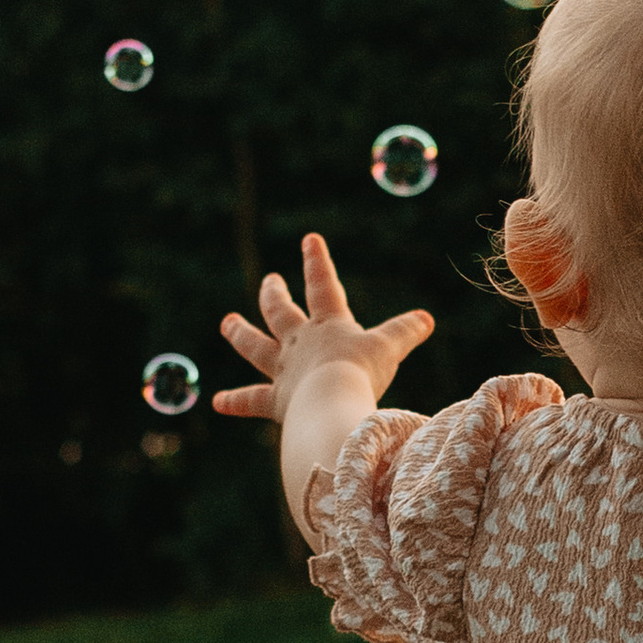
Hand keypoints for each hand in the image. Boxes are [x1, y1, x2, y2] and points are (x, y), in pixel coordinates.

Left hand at [213, 232, 431, 424]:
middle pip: (281, 312)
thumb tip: (426, 318)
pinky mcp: (276, 402)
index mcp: (328, 326)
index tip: (309, 239)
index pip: (322, 286)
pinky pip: (251, 400)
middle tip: (270, 281)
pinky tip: (216, 402)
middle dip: (275, 295)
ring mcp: (284, 371)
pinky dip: (234, 401)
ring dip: (240, 333)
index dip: (317, 262)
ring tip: (227, 322)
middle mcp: (300, 344)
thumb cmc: (363, 372)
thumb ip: (406, 332)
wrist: (332, 402)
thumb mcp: (390, 348)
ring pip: (256, 347)